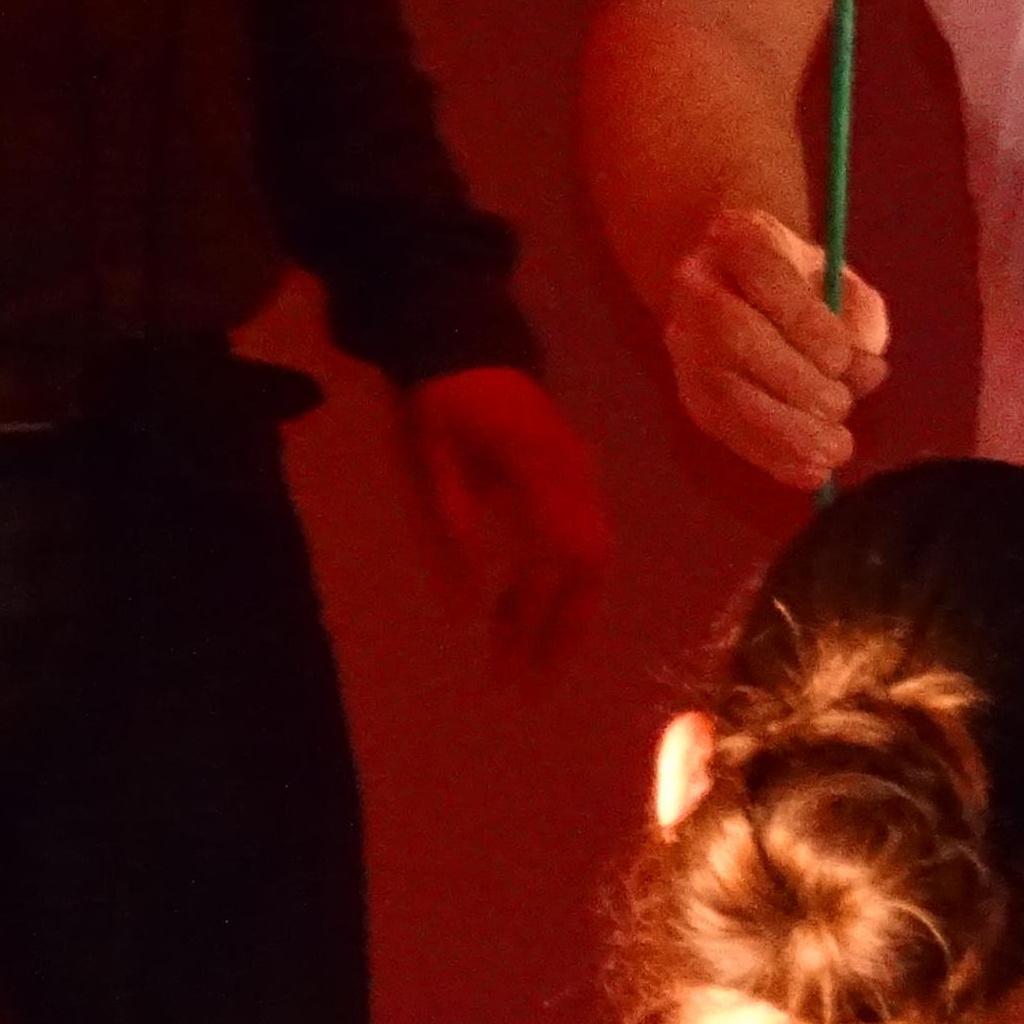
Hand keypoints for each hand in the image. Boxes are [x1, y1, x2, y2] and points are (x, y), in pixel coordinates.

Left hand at [398, 365, 609, 680]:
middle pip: (592, 565)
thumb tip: (464, 607)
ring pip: (594, 559)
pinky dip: (559, 586)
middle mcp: (575, 474)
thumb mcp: (429, 460)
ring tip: (523, 659)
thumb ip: (451, 528)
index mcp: (539, 467)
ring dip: (564, 613)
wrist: (467, 340)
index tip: (507, 661)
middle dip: (565, 628)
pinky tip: (520, 612)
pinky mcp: (577, 479)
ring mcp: (582, 474)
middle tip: (531, 683)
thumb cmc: (440, 402)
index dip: (534, 614)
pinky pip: (584, 543)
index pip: (553, 558)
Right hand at [663, 206, 888, 487]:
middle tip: (841, 407)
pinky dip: (770, 455)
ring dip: (783, 429)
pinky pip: (723, 428)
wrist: (739, 286)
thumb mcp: (838, 279)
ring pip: (722, 390)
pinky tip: (811, 472)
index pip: (761, 270)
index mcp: (738, 237)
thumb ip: (859, 316)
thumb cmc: (801, 280)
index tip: (843, 358)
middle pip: (732, 334)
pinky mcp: (688, 391)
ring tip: (835, 450)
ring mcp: (684, 342)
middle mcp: (697, 285)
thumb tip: (868, 372)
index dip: (803, 320)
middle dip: (794, 380)